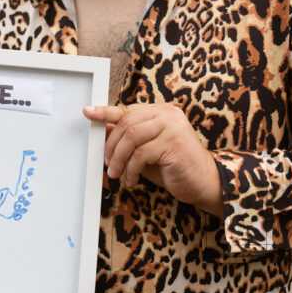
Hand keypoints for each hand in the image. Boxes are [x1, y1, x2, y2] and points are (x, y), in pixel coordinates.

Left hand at [83, 103, 223, 216]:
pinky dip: (132, 169)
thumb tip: (104, 130)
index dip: (105, 111)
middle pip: (126, 123)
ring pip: (131, 138)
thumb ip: (129, 139)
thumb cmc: (174, 167)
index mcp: (161, 111)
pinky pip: (141, 155)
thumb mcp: (146, 151)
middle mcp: (167, 114)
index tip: (87, 112)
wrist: (204, 183)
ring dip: (119, 159)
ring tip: (117, 173)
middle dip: (111, 146)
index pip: (127, 109)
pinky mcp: (174, 143)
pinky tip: (133, 179)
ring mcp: (172, 127)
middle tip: (107, 163)